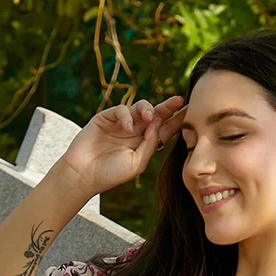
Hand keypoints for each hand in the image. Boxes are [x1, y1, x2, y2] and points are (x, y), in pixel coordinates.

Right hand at [60, 95, 188, 194]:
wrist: (84, 175)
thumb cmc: (111, 174)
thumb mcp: (137, 163)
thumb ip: (150, 144)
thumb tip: (158, 123)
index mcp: (144, 144)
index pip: (164, 130)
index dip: (177, 121)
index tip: (191, 113)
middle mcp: (135, 132)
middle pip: (156, 115)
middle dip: (168, 107)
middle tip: (179, 101)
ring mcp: (120, 124)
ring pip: (140, 108)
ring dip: (148, 109)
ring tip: (150, 118)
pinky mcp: (106, 118)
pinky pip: (121, 110)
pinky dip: (126, 116)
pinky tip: (128, 128)